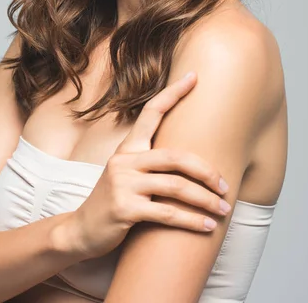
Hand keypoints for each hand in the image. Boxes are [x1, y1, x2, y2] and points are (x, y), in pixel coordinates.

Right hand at [66, 72, 230, 258]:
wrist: (82, 230)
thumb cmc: (115, 200)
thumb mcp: (127, 173)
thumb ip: (149, 161)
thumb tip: (188, 155)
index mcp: (128, 147)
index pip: (151, 112)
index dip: (173, 93)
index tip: (193, 76)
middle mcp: (124, 160)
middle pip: (175, 157)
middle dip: (207, 171)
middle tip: (226, 186)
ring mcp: (123, 183)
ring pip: (175, 187)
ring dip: (205, 200)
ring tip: (222, 209)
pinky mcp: (124, 209)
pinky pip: (167, 213)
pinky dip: (192, 221)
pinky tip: (207, 226)